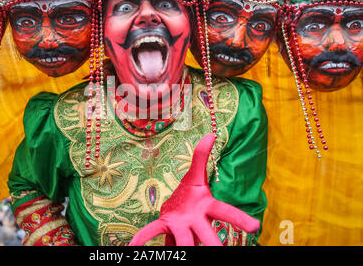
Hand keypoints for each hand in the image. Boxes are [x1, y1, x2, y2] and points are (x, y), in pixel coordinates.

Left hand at [129, 134, 259, 245]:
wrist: (175, 212)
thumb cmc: (190, 196)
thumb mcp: (195, 175)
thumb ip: (201, 156)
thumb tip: (211, 134)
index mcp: (207, 208)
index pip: (226, 212)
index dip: (240, 218)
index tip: (255, 226)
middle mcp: (196, 221)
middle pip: (207, 234)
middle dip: (213, 243)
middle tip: (219, 250)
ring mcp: (180, 227)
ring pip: (184, 241)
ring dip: (183, 248)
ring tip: (183, 255)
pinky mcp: (164, 228)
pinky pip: (152, 231)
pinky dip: (142, 238)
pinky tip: (132, 247)